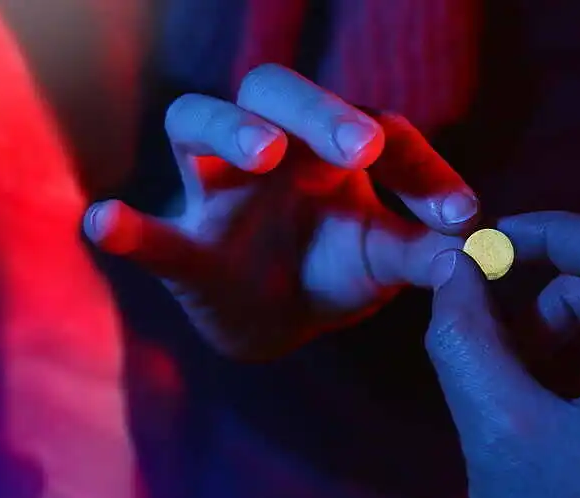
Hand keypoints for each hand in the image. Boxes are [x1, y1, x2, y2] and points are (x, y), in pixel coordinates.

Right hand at [83, 64, 477, 360]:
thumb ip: (424, 253)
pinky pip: (154, 233)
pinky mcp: (187, 248)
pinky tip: (105, 220)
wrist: (279, 324)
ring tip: (263, 151)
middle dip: (318, 112)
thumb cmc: (335, 269)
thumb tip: (474, 254)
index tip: (460, 215)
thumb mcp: (386, 261)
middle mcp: (270, 151)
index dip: (421, 167)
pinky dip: (131, 227)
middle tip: (363, 146)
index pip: (377, 128)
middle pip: (276, 92)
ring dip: (229, 131)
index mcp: (329, 147)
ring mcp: (218, 193)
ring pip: (198, 124)